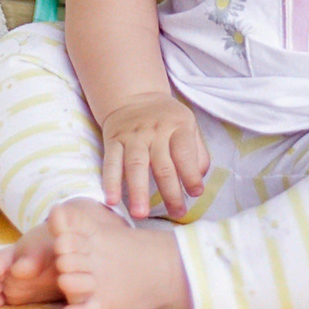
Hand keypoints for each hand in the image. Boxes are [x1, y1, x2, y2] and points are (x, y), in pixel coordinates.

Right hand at [98, 93, 210, 219]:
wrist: (133, 94)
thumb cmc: (167, 120)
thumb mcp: (188, 126)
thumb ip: (198, 153)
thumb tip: (198, 183)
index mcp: (177, 126)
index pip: (184, 152)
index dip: (191, 174)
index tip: (195, 194)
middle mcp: (155, 131)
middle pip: (163, 165)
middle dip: (170, 192)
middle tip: (176, 214)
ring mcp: (133, 136)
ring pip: (136, 165)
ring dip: (138, 191)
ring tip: (141, 214)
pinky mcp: (114, 139)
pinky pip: (111, 162)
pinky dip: (110, 181)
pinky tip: (112, 200)